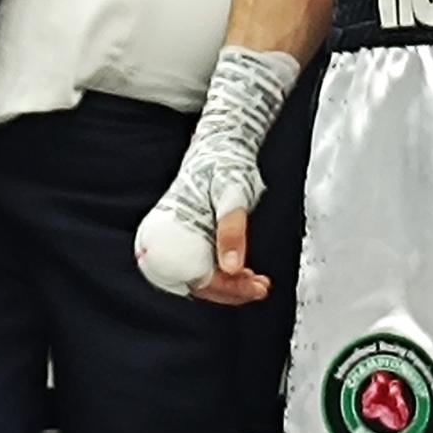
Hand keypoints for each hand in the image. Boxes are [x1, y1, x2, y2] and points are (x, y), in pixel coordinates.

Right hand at [134, 48, 297, 300]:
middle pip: (199, 281)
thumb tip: (232, 266)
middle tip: (259, 287)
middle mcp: (172, 237)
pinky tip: (244, 271)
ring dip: (231, 283)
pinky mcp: (192, 236)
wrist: (220, 143)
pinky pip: (206, 263)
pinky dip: (226, 271)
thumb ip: (231, 229)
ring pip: (203, 275)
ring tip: (257, 282)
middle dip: (231, 289)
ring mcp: (182, 237)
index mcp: (174, 229)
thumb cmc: (223, 163)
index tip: (251, 289)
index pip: (195, 277)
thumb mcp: (231, 193)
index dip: (224, 289)